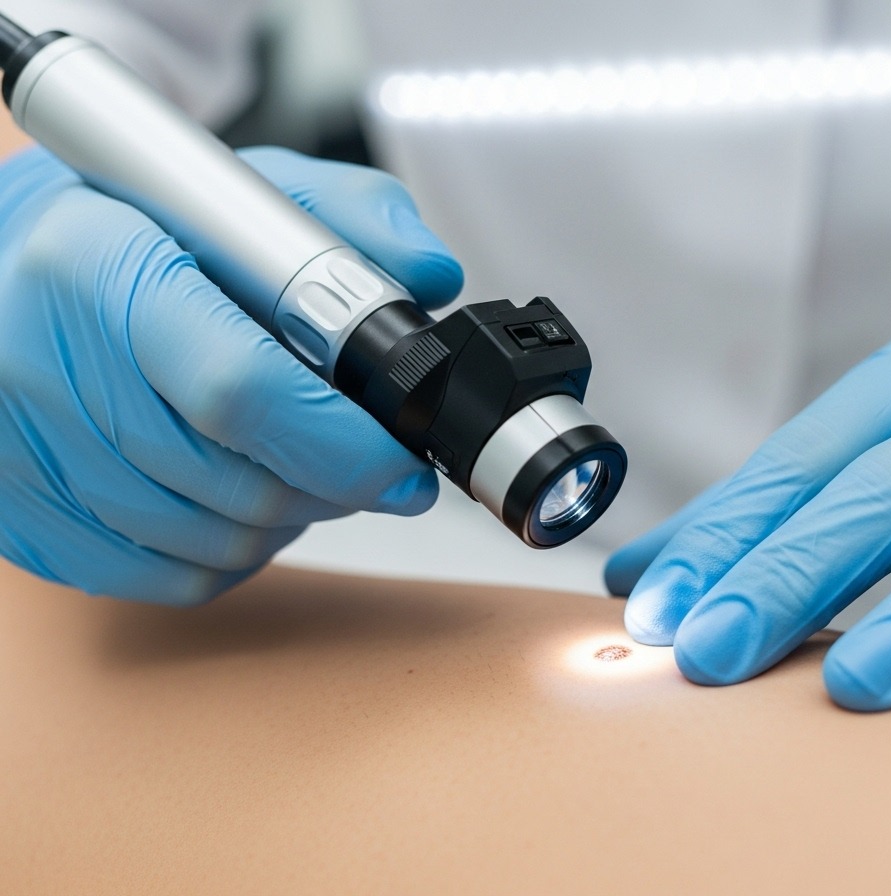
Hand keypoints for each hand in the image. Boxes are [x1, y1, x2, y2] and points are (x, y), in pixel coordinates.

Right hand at [0, 147, 461, 603]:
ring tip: (290, 457)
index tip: (400, 463)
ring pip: (212, 541)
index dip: (342, 445)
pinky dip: (228, 552)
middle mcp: (41, 365)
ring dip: (286, 518)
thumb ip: (352, 218)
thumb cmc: (131, 225)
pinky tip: (231, 492)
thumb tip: (431, 278)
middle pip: (236, 484)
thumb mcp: (244, 188)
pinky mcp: (21, 519)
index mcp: (97, 265)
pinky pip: (168, 577)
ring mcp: (21, 453)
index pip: (238, 389)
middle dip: (330, 485)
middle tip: (362, 460)